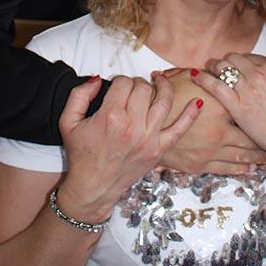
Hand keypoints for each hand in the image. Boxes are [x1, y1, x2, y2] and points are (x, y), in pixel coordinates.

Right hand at [57, 74, 200, 224]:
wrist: (93, 187)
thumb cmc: (81, 154)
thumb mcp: (68, 121)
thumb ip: (79, 94)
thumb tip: (97, 78)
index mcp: (110, 116)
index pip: (124, 82)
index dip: (120, 80)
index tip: (116, 87)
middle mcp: (132, 126)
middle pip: (144, 88)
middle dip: (138, 83)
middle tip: (132, 89)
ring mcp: (148, 139)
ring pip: (164, 100)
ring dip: (164, 86)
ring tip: (160, 80)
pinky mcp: (159, 150)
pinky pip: (180, 129)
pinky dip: (190, 115)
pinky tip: (197, 101)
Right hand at [156, 68, 265, 173]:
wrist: (141, 125)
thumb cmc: (162, 98)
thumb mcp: (184, 79)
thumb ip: (206, 78)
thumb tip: (216, 70)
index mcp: (219, 106)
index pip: (247, 108)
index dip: (261, 110)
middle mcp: (219, 130)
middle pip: (251, 136)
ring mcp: (210, 150)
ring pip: (242, 155)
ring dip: (258, 156)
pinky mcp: (200, 165)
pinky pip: (226, 168)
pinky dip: (241, 168)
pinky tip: (250, 167)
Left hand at [192, 42, 265, 168]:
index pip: (250, 56)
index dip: (243, 61)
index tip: (238, 66)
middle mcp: (258, 75)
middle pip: (233, 59)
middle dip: (226, 62)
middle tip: (220, 67)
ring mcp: (247, 90)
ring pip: (222, 68)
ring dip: (213, 67)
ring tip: (208, 70)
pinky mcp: (237, 107)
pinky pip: (215, 86)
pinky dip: (204, 79)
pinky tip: (197, 77)